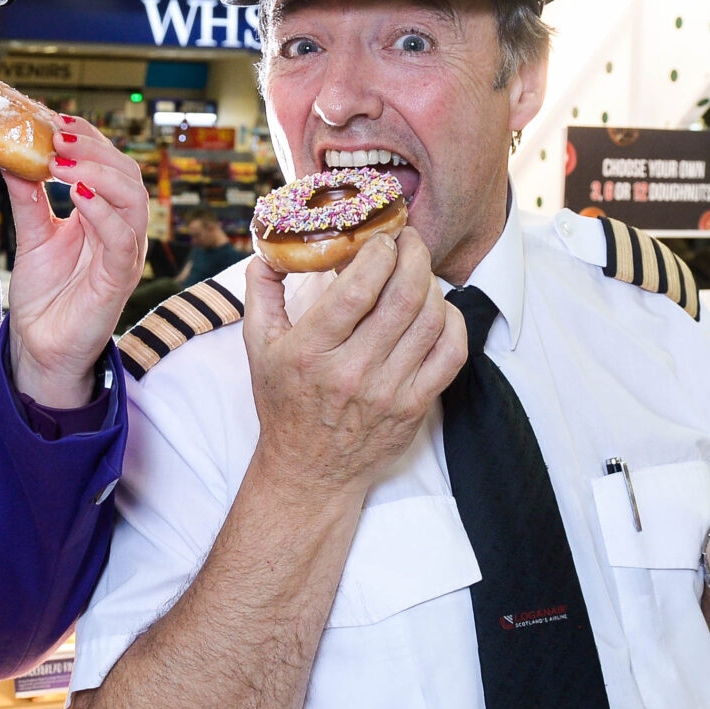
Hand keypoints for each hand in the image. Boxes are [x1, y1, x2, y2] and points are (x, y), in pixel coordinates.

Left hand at [6, 119, 150, 409]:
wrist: (40, 346)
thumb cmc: (45, 294)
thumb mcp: (32, 235)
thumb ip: (28, 198)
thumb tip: (10, 155)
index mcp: (103, 214)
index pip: (108, 164)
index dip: (87, 137)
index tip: (55, 118)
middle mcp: (121, 230)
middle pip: (126, 175)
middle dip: (94, 148)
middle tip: (57, 134)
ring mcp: (124, 254)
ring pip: (133, 201)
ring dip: (98, 173)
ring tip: (62, 161)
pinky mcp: (119, 279)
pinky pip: (123, 239)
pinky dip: (103, 212)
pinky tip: (77, 195)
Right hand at [244, 229, 465, 507]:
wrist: (310, 470)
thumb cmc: (284, 404)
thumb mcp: (257, 348)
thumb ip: (261, 293)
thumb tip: (271, 249)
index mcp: (311, 351)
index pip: (356, 289)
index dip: (378, 253)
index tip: (380, 238)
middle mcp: (352, 372)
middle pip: (403, 297)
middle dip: (413, 255)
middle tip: (409, 240)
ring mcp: (389, 392)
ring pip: (430, 319)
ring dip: (431, 283)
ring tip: (419, 270)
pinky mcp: (414, 407)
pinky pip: (451, 354)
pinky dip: (452, 322)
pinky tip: (438, 308)